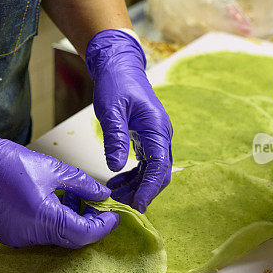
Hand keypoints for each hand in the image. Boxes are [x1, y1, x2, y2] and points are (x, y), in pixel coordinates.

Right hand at [0, 118, 118, 247]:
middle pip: (71, 239)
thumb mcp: (53, 170)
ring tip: (71, 196)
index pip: (83, 233)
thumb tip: (103, 195)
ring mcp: (19, 238)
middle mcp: (30, 235)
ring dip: (69, 221)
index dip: (102, 227)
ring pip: (56, 238)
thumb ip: (82, 184)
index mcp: (43, 218)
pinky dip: (52, 222)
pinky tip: (53, 202)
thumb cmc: (10, 164)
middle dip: (87, 223)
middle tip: (95, 205)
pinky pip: (40, 235)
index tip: (113, 216)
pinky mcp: (10, 236)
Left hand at [86, 29, 172, 211]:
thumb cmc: (116, 84)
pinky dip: (134, 176)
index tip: (138, 206)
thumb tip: (117, 167)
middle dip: (143, 191)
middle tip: (121, 203)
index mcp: (157, 127)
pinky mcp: (148, 139)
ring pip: (153, 171)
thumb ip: (115, 138)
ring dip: (137, 186)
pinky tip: (117, 182)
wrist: (120, 67)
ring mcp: (156, 137)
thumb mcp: (111, 110)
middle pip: (160, 172)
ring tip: (115, 194)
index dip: (150, 188)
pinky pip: (146, 164)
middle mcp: (162, 134)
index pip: (159, 166)